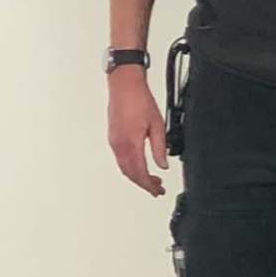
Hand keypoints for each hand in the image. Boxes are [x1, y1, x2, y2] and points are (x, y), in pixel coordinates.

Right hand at [107, 70, 168, 194]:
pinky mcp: (113, 138)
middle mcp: (120, 145)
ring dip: (136, 176)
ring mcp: (114, 142)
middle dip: (144, 184)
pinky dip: (130, 167)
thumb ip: (160, 148)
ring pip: (124, 167)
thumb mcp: (157, 125)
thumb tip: (163, 164)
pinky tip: (139, 165)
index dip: (149, 185)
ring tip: (151, 179)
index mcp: (131, 143)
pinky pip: (120, 159)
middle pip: (130, 174)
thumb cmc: (139, 100)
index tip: (158, 191)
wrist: (124, 86)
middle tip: (157, 188)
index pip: (140, 173)